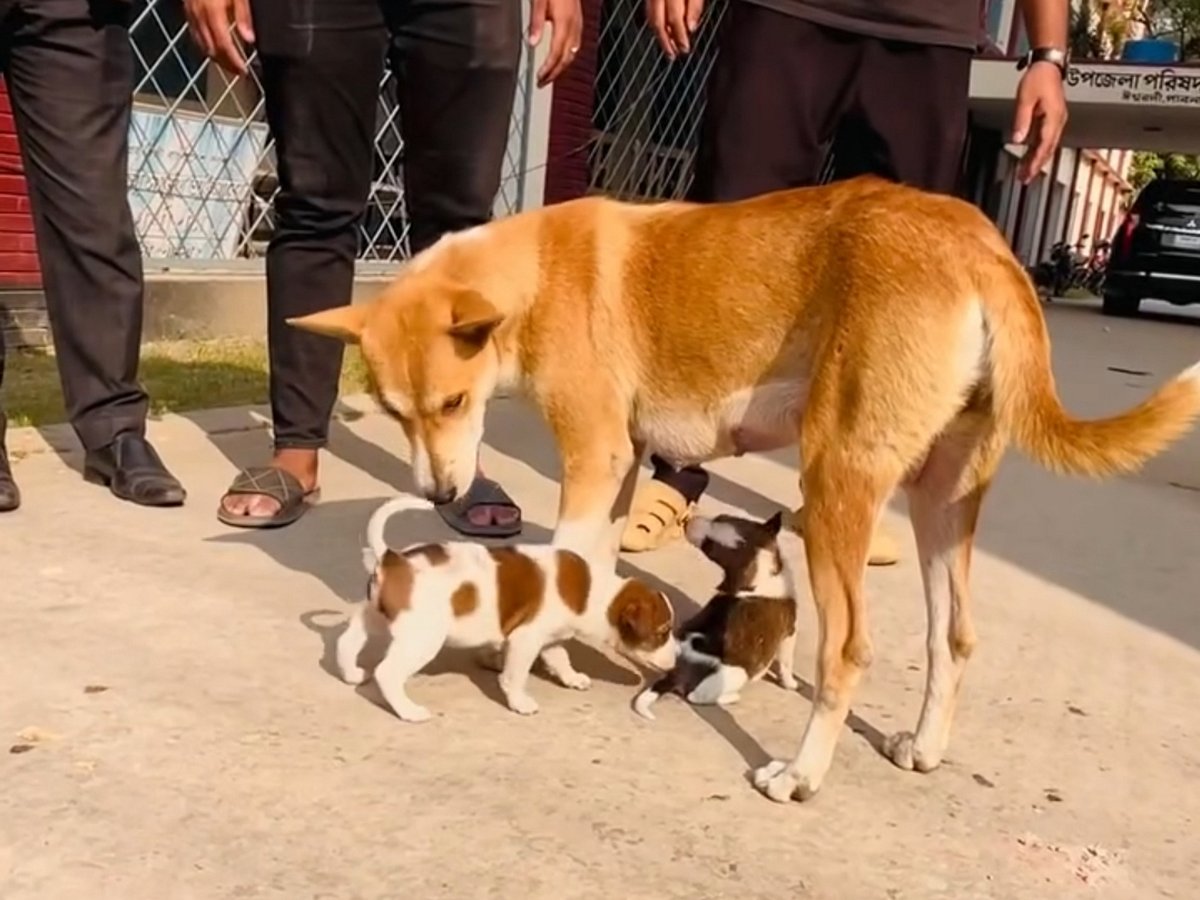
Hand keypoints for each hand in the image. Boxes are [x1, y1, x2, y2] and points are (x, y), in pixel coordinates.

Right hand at [183, 0, 255, 76]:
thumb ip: (244, 14)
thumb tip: (249, 39)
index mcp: (213, 11)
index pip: (223, 45)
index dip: (233, 61)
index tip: (244, 71)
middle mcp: (198, 14)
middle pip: (210, 49)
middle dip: (224, 64)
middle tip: (238, 72)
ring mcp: (190, 11)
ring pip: (200, 43)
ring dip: (214, 58)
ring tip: (228, 64)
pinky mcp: (187, 8)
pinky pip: (194, 33)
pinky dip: (204, 45)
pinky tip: (214, 48)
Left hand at [529, 0, 582, 87]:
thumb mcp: (538, 0)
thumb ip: (536, 22)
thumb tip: (532, 43)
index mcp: (564, 22)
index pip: (557, 53)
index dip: (549, 68)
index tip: (540, 77)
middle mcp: (574, 26)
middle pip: (567, 58)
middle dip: (555, 73)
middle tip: (543, 83)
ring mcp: (579, 25)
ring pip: (573, 53)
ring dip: (562, 67)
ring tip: (550, 75)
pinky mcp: (579, 22)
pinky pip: (576, 45)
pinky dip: (568, 57)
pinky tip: (562, 59)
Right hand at [646, 0, 703, 58]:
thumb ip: (695, 6)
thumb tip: (691, 27)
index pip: (673, 18)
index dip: (679, 35)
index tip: (684, 48)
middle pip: (657, 22)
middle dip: (665, 41)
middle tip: (672, 54)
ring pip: (651, 18)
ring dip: (660, 36)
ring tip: (669, 48)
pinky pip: (650, 11)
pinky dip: (657, 24)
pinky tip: (665, 32)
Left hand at [1012, 61, 1066, 183]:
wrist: (1048, 65)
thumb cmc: (1038, 78)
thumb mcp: (1025, 99)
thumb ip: (1022, 120)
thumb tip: (1018, 140)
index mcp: (1053, 117)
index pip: (1045, 145)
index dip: (1036, 162)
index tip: (1027, 174)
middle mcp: (1058, 121)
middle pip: (1048, 149)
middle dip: (1036, 165)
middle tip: (1024, 180)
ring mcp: (1056, 120)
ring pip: (1047, 145)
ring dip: (1037, 160)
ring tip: (1025, 173)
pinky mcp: (1052, 119)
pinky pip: (1045, 138)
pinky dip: (1038, 150)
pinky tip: (1029, 158)